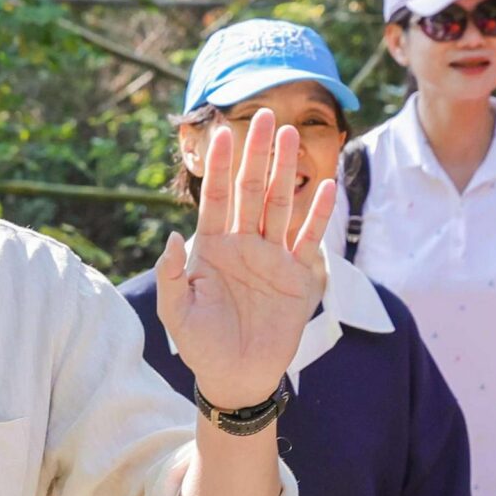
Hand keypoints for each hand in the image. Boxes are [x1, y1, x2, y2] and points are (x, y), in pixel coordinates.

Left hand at [155, 111, 336, 409]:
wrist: (236, 376)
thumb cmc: (201, 345)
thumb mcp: (175, 312)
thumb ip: (169, 275)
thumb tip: (172, 235)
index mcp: (211, 247)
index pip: (214, 197)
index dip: (217, 165)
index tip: (221, 131)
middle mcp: (243, 244)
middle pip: (251, 191)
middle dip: (256, 155)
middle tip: (264, 118)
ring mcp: (273, 257)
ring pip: (281, 205)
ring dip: (286, 171)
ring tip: (290, 136)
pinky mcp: (298, 277)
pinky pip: (309, 239)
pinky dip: (319, 213)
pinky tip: (326, 186)